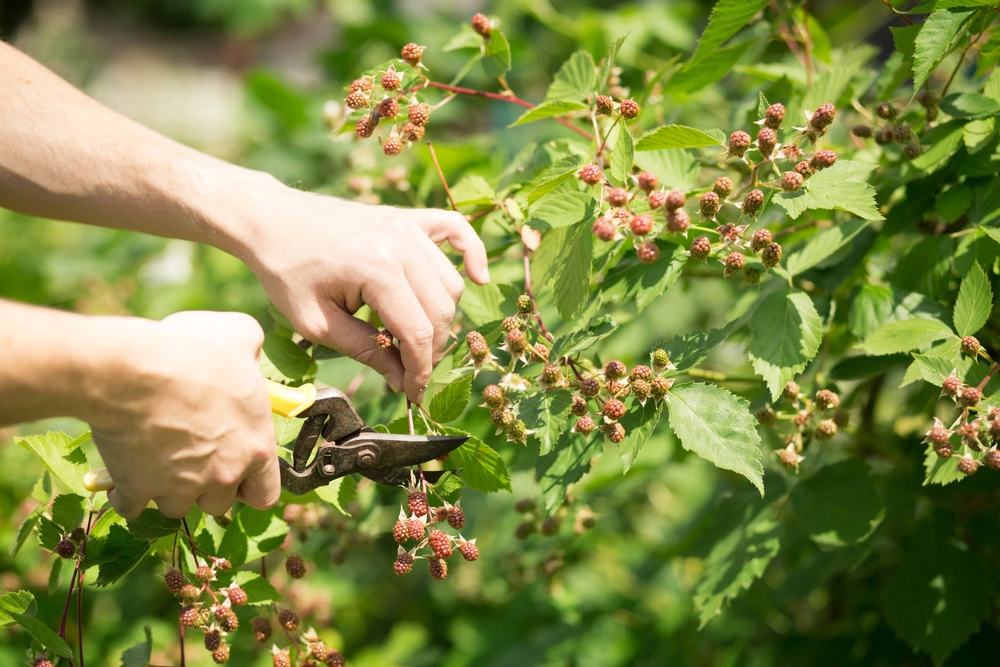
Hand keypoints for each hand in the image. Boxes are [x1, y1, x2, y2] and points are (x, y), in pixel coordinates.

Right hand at [89, 311, 279, 518]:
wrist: (134, 371)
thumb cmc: (193, 352)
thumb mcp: (240, 336)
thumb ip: (252, 350)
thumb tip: (249, 353)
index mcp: (255, 448)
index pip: (266, 494)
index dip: (251, 483)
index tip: (237, 470)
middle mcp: (222, 476)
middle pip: (218, 503)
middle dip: (207, 485)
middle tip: (192, 456)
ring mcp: (179, 487)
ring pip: (176, 507)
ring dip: (168, 489)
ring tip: (158, 458)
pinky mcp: (137, 488)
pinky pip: (132, 505)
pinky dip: (127, 492)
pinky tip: (125, 467)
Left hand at [239, 186, 489, 403]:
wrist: (272, 221)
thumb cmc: (286, 272)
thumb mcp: (318, 323)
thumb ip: (366, 350)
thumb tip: (402, 379)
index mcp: (378, 270)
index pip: (418, 333)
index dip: (420, 370)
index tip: (413, 393)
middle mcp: (402, 244)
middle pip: (441, 311)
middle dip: (431, 350)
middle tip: (409, 371)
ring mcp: (408, 226)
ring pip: (450, 283)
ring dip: (442, 317)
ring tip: (412, 337)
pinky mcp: (408, 218)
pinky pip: (457, 230)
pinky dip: (473, 253)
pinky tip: (477, 278)